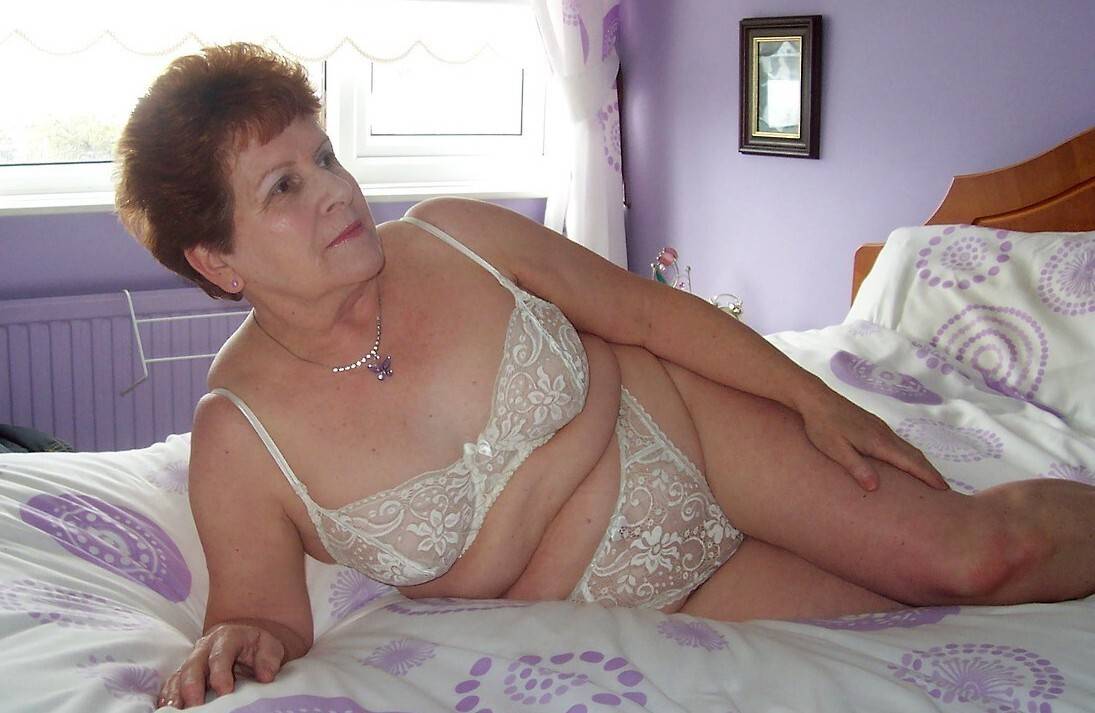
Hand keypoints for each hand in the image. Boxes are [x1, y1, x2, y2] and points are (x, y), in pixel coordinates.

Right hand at [158, 622, 285, 708]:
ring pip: (179, 675)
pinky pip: (172, 684)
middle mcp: (205, 647)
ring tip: (175, 710)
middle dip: (192, 685)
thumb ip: (269, 658)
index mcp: (227, 638)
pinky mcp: (184, 674)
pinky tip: (168, 709)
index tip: (225, 691)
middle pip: (193, 665)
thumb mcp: (270, 647)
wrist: (246, 642)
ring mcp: (193, 660)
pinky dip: (168, 696)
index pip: (220, 654)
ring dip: (175, 693)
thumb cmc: (257, 647)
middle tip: (196, 705)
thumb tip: (266, 676)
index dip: (220, 672)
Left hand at [795, 384, 947, 491]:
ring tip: (929, 478)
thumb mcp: (835, 449)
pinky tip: (905, 461)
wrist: (815, 399)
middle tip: (944, 489)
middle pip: (914, 455)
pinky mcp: (873, 425)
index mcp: (878, 442)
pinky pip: (898, 443)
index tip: (944, 489)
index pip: (910, 462)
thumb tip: (875, 487)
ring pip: (907, 448)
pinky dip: (909, 455)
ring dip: (921, 463)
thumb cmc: (822, 426)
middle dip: (930, 472)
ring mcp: (880, 428)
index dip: (928, 476)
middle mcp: (884, 434)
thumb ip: (856, 467)